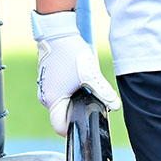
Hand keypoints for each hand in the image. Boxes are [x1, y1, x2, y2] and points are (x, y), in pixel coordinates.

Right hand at [32, 10, 120, 134]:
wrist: (57, 31)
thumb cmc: (71, 52)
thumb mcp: (91, 74)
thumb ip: (104, 92)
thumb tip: (116, 106)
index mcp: (53, 100)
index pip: (60, 126)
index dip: (73, 128)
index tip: (86, 122)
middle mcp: (45, 96)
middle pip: (62, 114)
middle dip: (77, 112)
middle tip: (92, 104)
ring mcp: (44, 87)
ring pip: (61, 102)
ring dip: (73, 100)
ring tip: (86, 88)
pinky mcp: (47, 78)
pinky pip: (58, 92)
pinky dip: (68, 90)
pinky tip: (79, 79)